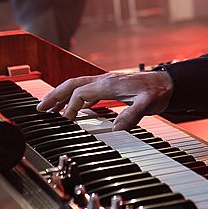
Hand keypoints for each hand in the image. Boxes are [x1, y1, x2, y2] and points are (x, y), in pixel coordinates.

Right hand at [37, 70, 173, 130]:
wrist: (168, 83)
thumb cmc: (157, 91)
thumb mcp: (147, 104)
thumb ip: (132, 115)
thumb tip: (115, 128)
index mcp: (109, 84)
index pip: (80, 93)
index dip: (70, 107)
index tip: (64, 121)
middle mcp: (104, 80)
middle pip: (71, 84)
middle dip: (54, 96)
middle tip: (39, 109)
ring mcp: (105, 82)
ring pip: (77, 85)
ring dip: (61, 95)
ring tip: (48, 108)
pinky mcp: (109, 86)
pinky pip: (86, 89)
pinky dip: (74, 97)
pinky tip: (73, 108)